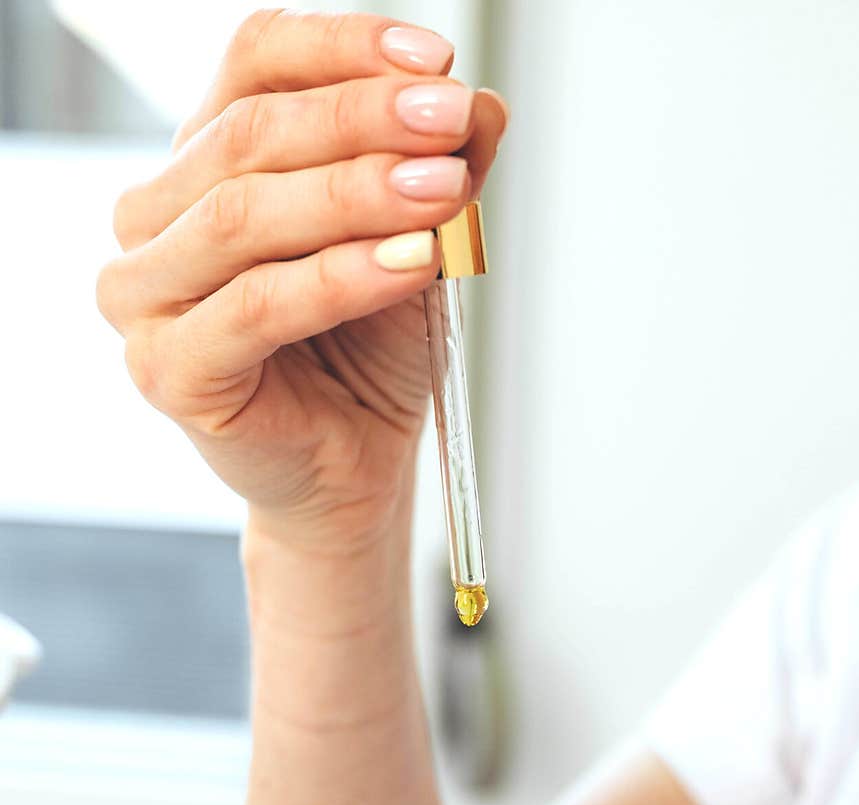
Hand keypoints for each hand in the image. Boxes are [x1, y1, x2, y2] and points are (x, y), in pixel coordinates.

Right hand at [97, 10, 506, 547]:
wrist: (352, 465)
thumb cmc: (366, 357)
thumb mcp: (413, 242)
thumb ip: (435, 173)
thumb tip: (478, 105)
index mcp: (201, 166)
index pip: (253, 66)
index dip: (343, 49)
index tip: (437, 63)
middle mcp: (154, 221)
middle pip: (247, 135)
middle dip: (362, 122)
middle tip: (450, 121)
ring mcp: (144, 297)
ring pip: (244, 214)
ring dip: (356, 194)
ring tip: (443, 191)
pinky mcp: (167, 370)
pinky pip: (257, 305)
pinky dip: (342, 277)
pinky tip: (412, 262)